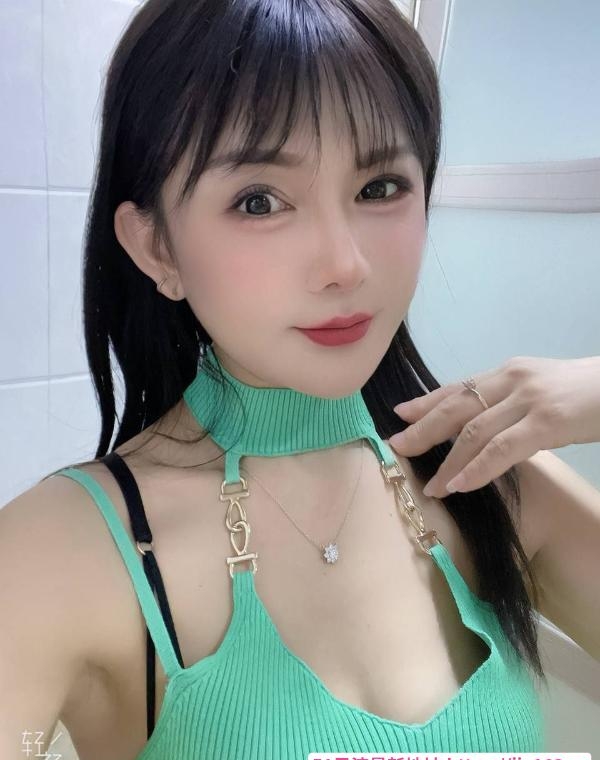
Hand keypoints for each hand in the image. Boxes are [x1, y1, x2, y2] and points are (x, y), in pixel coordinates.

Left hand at [387, 355, 599, 498]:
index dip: (426, 403)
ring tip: (431, 486)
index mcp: (508, 373)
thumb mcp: (540, 390)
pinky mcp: (547, 422)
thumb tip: (478, 427)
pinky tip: (460, 485)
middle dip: (424, 429)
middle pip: (455, 406)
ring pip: (473, 431)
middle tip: (398, 447)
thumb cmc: (587, 393)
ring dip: (448, 462)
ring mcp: (528, 400)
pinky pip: (502, 448)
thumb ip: (509, 403)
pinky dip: (477, 469)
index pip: (458, 387)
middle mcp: (511, 380)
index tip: (401, 415)